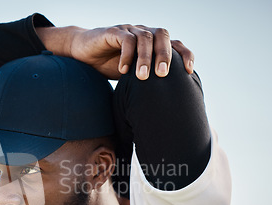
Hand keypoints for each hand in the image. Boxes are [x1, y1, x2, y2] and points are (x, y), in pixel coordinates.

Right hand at [37, 25, 193, 79]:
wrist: (83, 53)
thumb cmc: (108, 65)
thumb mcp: (131, 75)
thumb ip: (145, 82)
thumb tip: (160, 108)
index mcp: (152, 43)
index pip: (175, 44)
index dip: (184, 55)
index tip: (188, 72)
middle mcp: (143, 33)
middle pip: (163, 36)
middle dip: (165, 54)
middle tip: (163, 74)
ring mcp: (129, 30)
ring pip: (145, 37)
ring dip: (145, 57)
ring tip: (143, 77)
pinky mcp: (113, 32)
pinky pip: (125, 40)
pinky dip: (127, 55)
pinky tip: (124, 70)